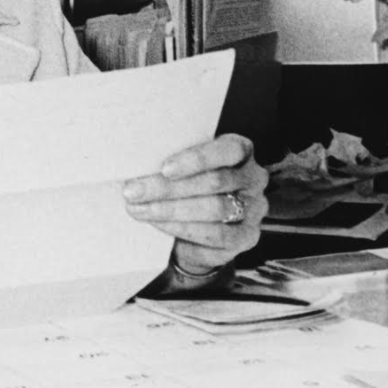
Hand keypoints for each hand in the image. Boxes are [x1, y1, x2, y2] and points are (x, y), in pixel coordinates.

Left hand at [122, 134, 267, 277]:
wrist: (197, 226)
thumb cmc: (187, 183)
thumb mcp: (183, 165)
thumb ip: (171, 161)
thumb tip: (136, 161)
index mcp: (241, 151)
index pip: (227, 150)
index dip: (196, 159)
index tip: (164, 168)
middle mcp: (253, 179)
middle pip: (214, 182)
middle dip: (168, 188)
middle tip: (133, 192)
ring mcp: (254, 210)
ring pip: (214, 209)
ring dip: (171, 211)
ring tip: (140, 210)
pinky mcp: (246, 237)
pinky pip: (214, 235)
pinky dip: (183, 230)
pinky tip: (159, 225)